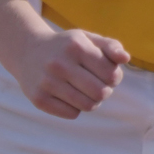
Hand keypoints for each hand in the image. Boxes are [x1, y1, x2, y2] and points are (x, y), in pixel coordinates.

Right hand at [10, 28, 129, 118]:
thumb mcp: (88, 39)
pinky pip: (71, 114)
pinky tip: (68, 96)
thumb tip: (125, 58)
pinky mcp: (39, 98)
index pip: (111, 75)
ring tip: (85, 91)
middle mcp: (59, 63)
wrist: (28, 51)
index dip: (115, 78)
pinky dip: (75, 108)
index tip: (107, 74)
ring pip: (87, 105)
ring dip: (92, 101)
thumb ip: (111, 46)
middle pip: (100, 93)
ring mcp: (47, 82)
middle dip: (104, 91)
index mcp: (76, 46)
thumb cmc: (67, 46)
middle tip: (97, 85)